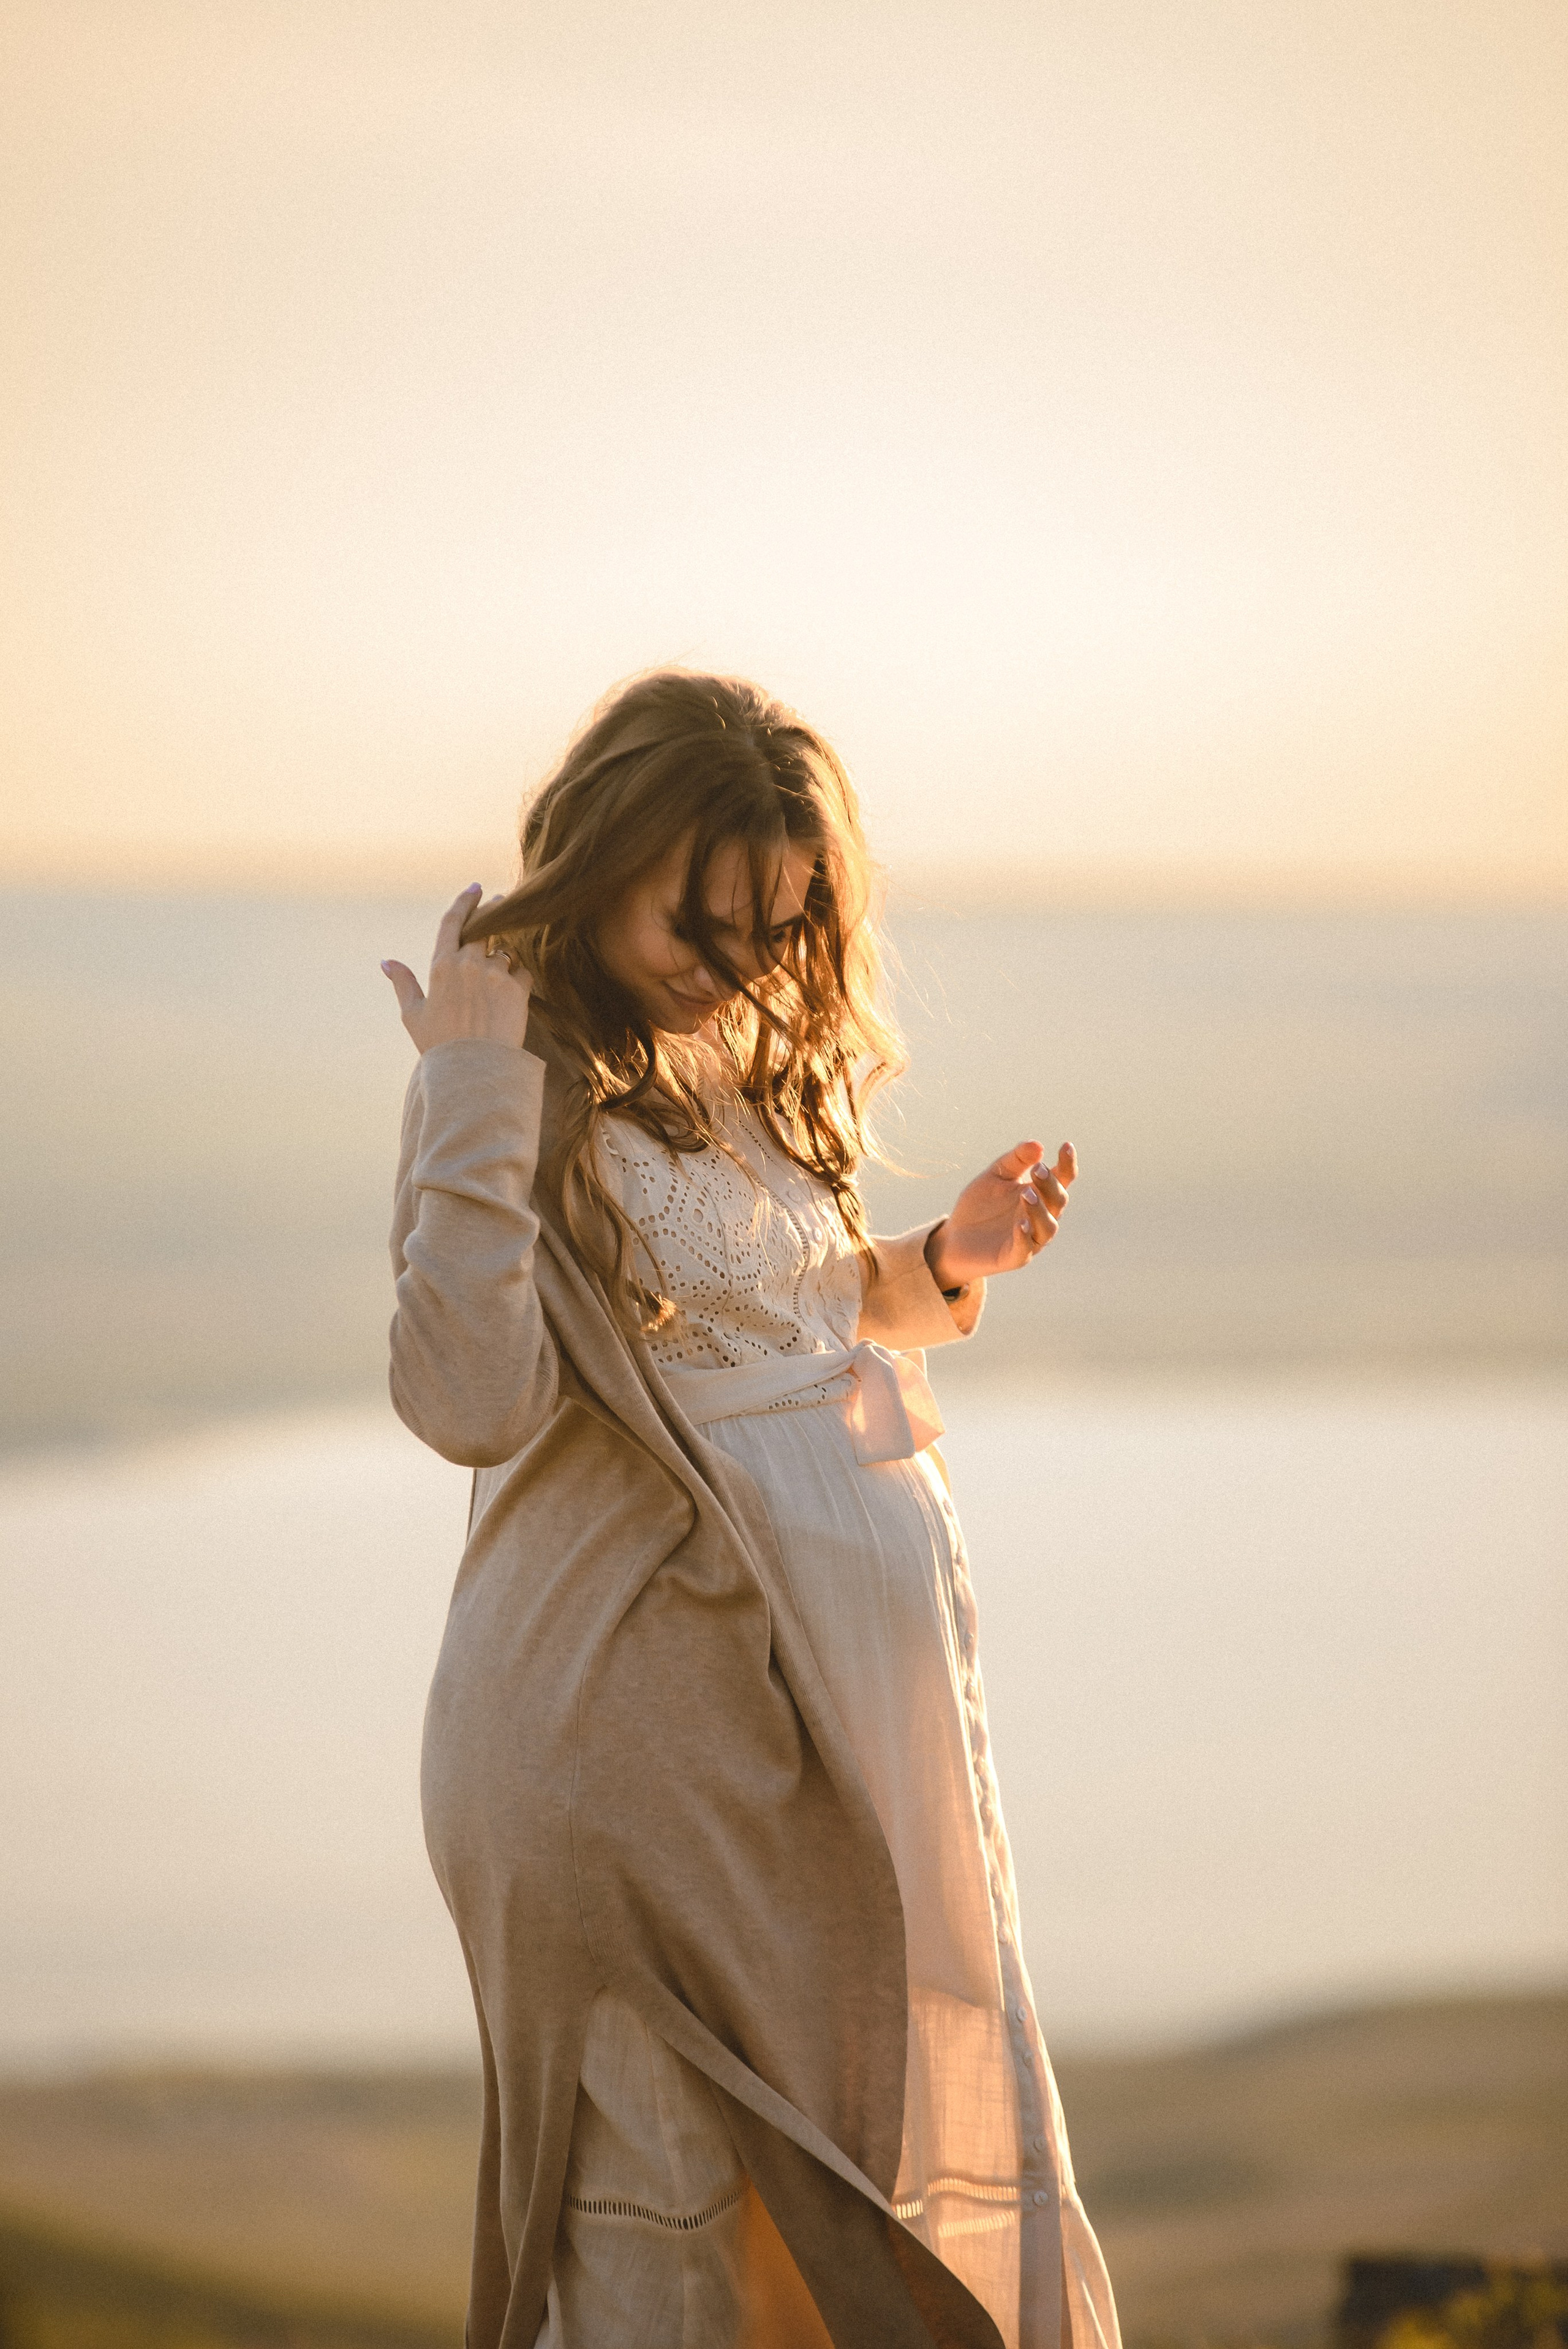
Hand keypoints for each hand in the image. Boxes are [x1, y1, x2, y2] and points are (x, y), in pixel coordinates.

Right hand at [381, 885, 530, 1053]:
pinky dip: (519, 978)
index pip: (453, 921)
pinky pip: (523, 972)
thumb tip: (386, 962)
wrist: (473, 1071)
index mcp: (442, 966)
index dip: (465, 901)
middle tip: (501, 905)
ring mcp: (495, 975)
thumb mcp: (413, 1015)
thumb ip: (403, 983)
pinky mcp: (518, 990)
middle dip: (494, 914)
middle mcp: (469, 963)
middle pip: (486, 927)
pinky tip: (513, 994)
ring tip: (501, 972)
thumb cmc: (439, 1046)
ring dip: (505, 956)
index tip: (476, 888)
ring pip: (505, 951)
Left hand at [924, 1140, 1076, 1289]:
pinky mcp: (1014, 1257)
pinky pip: (1025, 1249)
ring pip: (1048, 1227)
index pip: (1062, 1179)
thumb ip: (1015, 1160)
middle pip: (1058, 1201)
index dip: (1067, 1164)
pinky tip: (1019, 1224)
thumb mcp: (995, 1176)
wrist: (954, 1237)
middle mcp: (1040, 1217)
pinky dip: (1024, 1237)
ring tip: (1026, 1194)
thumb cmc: (980, 1205)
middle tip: (1037, 1170)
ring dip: (1040, 1210)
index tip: (1066, 1146)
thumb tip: (1038, 1145)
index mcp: (1039, 1194)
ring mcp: (1030, 1239)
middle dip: (1050, 1185)